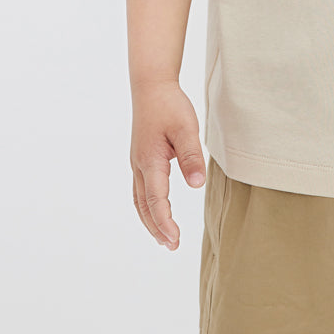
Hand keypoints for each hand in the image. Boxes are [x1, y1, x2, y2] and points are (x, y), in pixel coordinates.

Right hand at [130, 81, 205, 250]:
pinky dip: (147, 206)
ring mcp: (138, 162)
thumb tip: (196, 184)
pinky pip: (141, 189)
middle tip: (171, 246)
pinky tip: (157, 211)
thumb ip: (191, 156)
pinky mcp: (141, 158)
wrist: (151, 86)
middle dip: (157, 227)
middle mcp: (140, 165)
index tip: (175, 239)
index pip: (156, 200)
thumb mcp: (186, 128)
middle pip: (144, 205)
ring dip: (150, 220)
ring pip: (139, 199)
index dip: (164, 222)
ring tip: (164, 238)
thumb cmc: (169, 105)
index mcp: (150, 160)